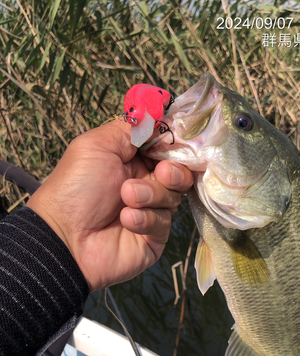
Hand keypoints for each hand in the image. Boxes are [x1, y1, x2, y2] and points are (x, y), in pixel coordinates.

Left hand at [27, 120, 192, 290]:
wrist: (65, 238)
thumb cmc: (75, 188)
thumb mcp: (97, 145)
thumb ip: (130, 129)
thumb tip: (158, 117)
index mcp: (131, 161)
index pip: (166, 150)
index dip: (175, 146)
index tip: (177, 144)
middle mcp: (144, 185)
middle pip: (179, 173)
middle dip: (173, 171)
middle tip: (160, 173)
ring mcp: (150, 212)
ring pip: (174, 198)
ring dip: (151, 195)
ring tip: (127, 198)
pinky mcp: (154, 237)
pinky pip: (164, 224)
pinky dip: (146, 219)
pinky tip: (126, 220)